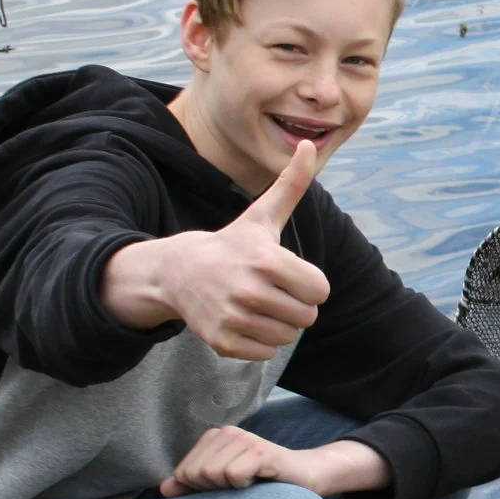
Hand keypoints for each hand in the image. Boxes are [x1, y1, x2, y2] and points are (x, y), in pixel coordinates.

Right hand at [103, 139, 331, 359]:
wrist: (179, 272)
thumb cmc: (232, 244)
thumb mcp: (263, 216)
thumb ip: (291, 185)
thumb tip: (308, 145)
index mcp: (266, 260)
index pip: (320, 290)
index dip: (309, 283)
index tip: (288, 274)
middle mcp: (249, 291)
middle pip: (307, 317)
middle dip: (295, 305)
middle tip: (272, 290)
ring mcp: (234, 318)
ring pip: (287, 336)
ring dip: (279, 323)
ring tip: (257, 303)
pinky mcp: (222, 342)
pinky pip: (266, 353)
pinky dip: (260, 341)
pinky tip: (243, 319)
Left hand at [159, 425, 389, 496]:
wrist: (305, 478)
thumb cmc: (262, 483)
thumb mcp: (223, 485)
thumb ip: (193, 485)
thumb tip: (164, 489)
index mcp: (215, 437)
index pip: (183, 472)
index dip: (201, 488)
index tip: (227, 486)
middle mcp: (228, 432)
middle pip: (195, 473)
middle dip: (214, 489)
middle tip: (240, 486)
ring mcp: (246, 439)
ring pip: (212, 474)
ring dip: (231, 488)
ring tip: (250, 483)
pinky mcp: (262, 451)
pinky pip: (234, 475)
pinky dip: (244, 486)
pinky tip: (260, 481)